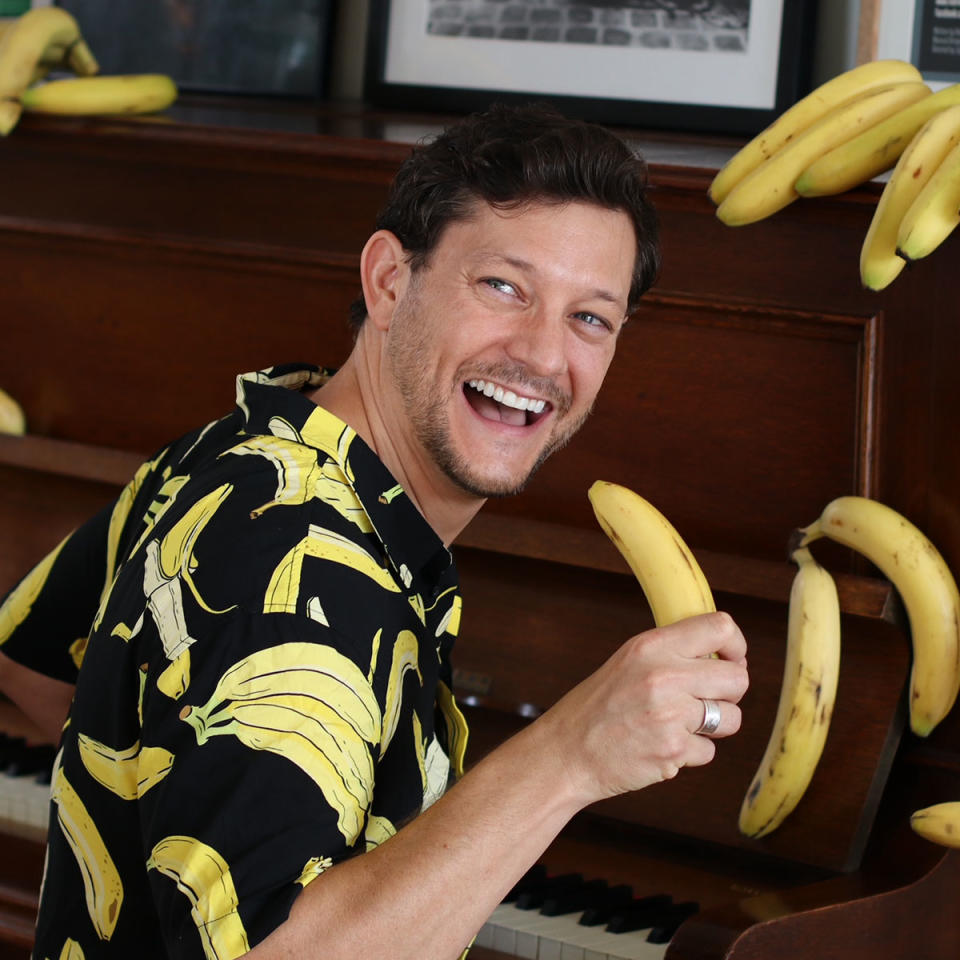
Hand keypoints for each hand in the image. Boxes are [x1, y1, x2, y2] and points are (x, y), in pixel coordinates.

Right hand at [538, 611, 747, 804]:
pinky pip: (708, 751)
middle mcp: (664, 676)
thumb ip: (672, 653)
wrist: (567, 751)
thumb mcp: (629, 661)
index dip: (737, 645)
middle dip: (730, 692)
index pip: (720, 627)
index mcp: (651, 646)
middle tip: (708, 698)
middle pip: (738, 678)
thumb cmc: (598, 706)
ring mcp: (671, 715)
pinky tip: (661, 745)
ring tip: (680, 724)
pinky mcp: (674, 751)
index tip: (732, 658)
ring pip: (732, 718)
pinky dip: (690, 752)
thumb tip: (725, 655)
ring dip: (714, 725)